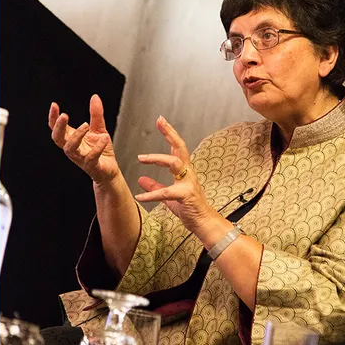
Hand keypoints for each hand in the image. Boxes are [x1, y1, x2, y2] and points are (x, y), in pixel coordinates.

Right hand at [49, 95, 118, 183]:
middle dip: (59, 127)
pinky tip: (104, 137)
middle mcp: (73, 149)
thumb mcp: (99, 129)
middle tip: (64, 115)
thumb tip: (95, 96)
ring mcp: (81, 158)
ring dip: (76, 136)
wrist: (109, 170)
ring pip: (70, 148)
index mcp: (71, 139)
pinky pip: (91, 158)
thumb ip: (96, 114)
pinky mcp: (92, 166)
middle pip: (58, 139)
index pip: (56, 128)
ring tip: (86, 124)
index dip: (53, 118)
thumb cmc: (101, 151)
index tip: (54, 105)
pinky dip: (97, 148)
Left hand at [134, 117, 217, 233]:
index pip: (177, 148)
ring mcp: (188, 183)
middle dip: (170, 133)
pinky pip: (166, 192)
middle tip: (159, 121)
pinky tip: (140, 196)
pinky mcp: (185, 195)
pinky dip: (151, 194)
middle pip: (180, 148)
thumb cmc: (190, 209)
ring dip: (157, 158)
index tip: (161, 121)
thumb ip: (155, 186)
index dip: (169, 133)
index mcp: (184, 171)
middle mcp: (188, 173)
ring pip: (174, 163)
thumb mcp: (169, 196)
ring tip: (141, 158)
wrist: (204, 223)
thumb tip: (141, 179)